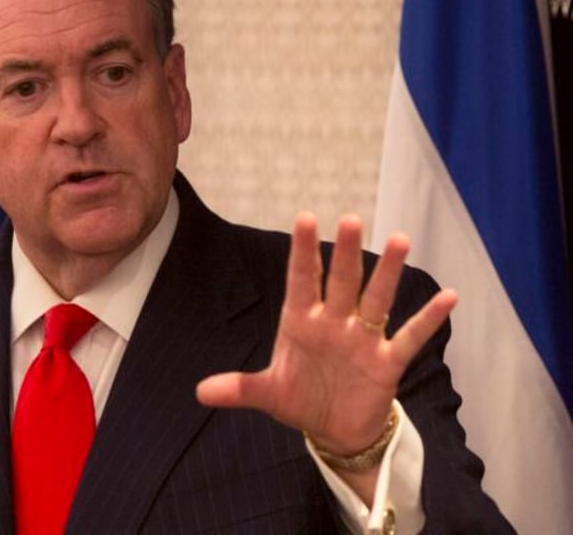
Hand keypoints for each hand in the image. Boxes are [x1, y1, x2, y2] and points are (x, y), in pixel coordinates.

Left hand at [196, 212, 456, 455]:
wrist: (335, 431)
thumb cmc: (301, 400)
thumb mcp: (269, 394)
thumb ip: (240, 389)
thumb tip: (201, 392)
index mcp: (301, 322)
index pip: (301, 280)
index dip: (302, 252)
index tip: (304, 218)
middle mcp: (334, 322)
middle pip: (341, 281)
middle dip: (346, 253)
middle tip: (351, 219)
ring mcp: (362, 339)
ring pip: (377, 299)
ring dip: (388, 273)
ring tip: (400, 239)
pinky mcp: (386, 362)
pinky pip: (409, 337)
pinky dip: (428, 320)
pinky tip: (448, 296)